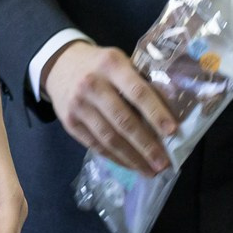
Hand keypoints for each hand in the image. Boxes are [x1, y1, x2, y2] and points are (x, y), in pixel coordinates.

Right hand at [43, 40, 179, 173]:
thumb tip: (168, 114)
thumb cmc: (100, 65)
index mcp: (111, 65)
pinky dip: (116, 158)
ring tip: (151, 171)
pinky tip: (131, 165)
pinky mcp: (69, 123)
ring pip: (109, 138)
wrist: (60, 66)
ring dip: (132, 158)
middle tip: (164, 163)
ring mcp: (78, 106)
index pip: (137, 92)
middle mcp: (92, 85)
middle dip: (146, 145)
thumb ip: (139, 82)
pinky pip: (96, 145)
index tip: (173, 132)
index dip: (156, 113)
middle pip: (123, 120)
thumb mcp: (120, 61)